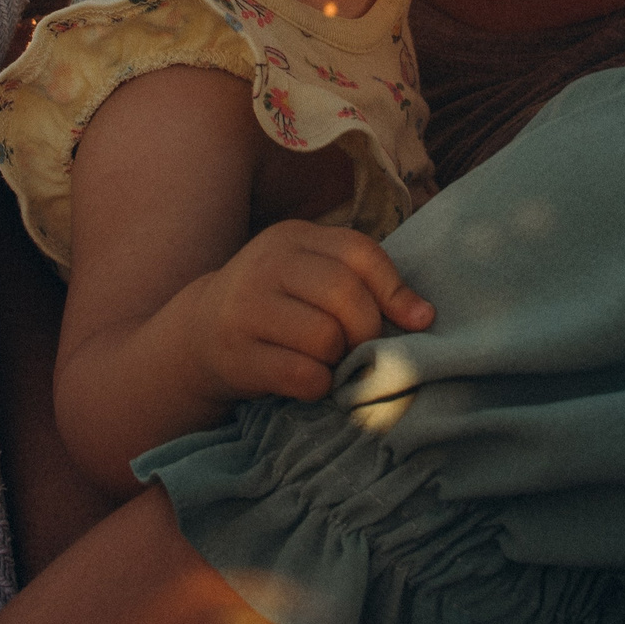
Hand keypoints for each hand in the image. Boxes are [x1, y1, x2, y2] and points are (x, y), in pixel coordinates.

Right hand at [184, 222, 434, 403]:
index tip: (416, 321)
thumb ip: (363, 283)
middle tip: (362, 348)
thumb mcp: (311, 276)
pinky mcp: (237, 353)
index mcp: (294, 237)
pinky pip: (301, 375)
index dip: (395, 290)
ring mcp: (247, 307)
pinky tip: (310, 381)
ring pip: (324, 337)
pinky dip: (318, 386)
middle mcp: (267, 264)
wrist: (200, 333)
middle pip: (344, 295)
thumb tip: (425, 316)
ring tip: (330, 362)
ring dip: (339, 360)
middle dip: (367, 331)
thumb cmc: (277, 304)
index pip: (359, 253)